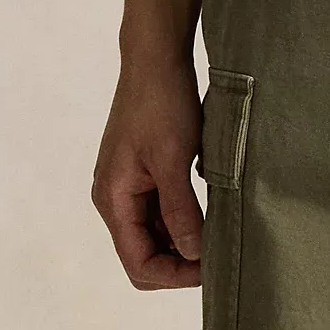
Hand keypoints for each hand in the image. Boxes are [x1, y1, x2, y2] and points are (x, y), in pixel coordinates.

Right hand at [93, 53, 204, 288]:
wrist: (156, 55)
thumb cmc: (161, 101)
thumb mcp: (174, 159)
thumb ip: (181, 211)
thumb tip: (194, 254)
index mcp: (113, 199)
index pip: (138, 263)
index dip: (174, 274)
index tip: (210, 267)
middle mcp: (114, 196)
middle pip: (143, 252)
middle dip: (178, 261)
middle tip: (216, 255)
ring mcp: (127, 182)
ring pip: (153, 230)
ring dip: (182, 237)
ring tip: (216, 232)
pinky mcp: (141, 168)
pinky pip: (159, 206)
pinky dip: (181, 214)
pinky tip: (207, 207)